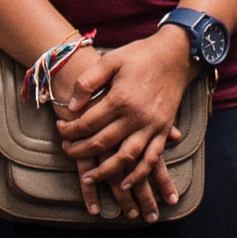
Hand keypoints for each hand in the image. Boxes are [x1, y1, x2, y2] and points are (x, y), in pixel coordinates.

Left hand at [53, 30, 193, 222]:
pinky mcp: (163, 130)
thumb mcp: (111, 60)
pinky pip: (152, 158)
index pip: (87, 123)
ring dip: (106, 172)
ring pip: (126, 158)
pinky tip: (126, 183)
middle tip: (66, 150)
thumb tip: (72, 105)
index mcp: (120, 98)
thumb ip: (88, 81)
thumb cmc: (140, 55)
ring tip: (89, 179)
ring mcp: (152, 126)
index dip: (70, 129)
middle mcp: (136, 116)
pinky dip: (139, 174)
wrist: (176, 54)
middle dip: (79, 150)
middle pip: (102, 143)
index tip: (60, 127)